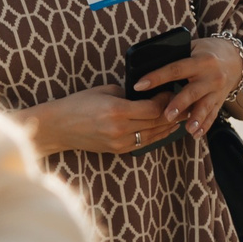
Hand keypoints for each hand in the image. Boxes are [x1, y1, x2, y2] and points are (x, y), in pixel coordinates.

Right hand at [20, 83, 176, 155]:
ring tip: (180, 118)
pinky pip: (144, 143)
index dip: (165, 102)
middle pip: (157, 123)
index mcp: (116, 110)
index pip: (152, 109)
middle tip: (184, 105)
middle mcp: (120, 129)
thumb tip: (146, 94)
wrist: (58, 127)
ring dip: (168, 127)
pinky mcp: (118, 150)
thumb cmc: (77, 104)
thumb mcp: (102, 91)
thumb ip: (126, 93)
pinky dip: (156, 136)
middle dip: (172, 114)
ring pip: (154, 135)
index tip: (169, 93)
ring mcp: (120, 142)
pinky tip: (164, 129)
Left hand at [136, 36, 242, 136]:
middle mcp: (212, 76)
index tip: (139, 85)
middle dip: (179, 104)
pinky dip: (205, 125)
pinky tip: (196, 134)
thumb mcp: (193, 47)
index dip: (156, 77)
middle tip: (166, 115)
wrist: (237, 59)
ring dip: (196, 118)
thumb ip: (176, 56)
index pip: (175, 69)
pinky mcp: (221, 100)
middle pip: (193, 92)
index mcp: (201, 61)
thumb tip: (146, 65)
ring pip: (205, 106)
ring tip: (187, 129)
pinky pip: (213, 114)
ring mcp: (218, 90)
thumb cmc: (207, 51)